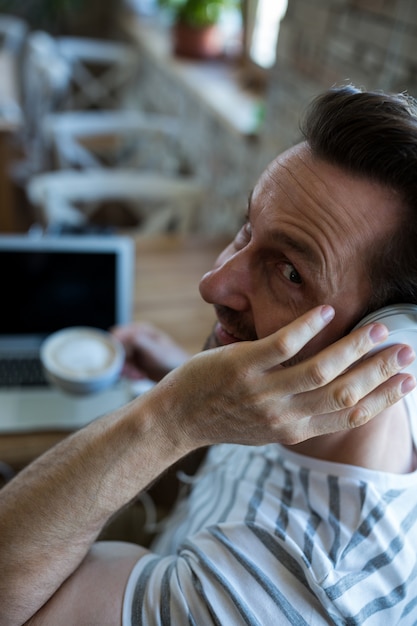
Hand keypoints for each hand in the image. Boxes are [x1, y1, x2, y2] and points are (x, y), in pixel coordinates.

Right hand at [111, 322, 190, 381]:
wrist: (180, 374)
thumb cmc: (172, 360)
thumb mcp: (155, 350)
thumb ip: (138, 341)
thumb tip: (118, 334)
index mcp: (140, 329)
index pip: (117, 334)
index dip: (116, 348)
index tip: (122, 361)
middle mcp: (134, 338)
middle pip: (116, 349)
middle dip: (122, 362)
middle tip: (133, 372)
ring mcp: (132, 350)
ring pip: (118, 360)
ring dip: (126, 370)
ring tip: (139, 376)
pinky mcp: (132, 362)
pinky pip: (122, 368)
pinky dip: (129, 374)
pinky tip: (140, 377)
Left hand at [156, 305, 415, 448]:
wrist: (176, 419)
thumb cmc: (225, 417)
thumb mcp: (268, 427)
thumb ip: (301, 413)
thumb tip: (333, 394)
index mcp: (295, 429)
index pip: (349, 416)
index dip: (383, 399)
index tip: (408, 380)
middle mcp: (284, 415)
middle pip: (344, 394)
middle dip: (380, 372)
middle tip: (406, 350)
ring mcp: (263, 391)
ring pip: (320, 371)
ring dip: (353, 348)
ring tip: (377, 328)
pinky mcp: (242, 367)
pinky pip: (282, 345)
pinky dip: (307, 327)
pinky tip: (326, 310)